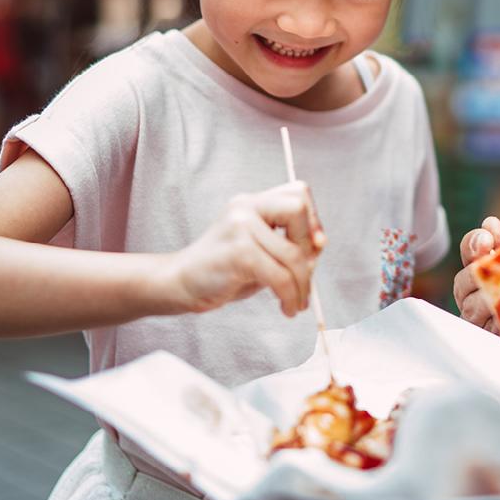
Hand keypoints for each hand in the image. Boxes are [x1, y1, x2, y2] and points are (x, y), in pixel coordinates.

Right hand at [161, 181, 324, 317]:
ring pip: (293, 253)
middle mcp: (246, 207)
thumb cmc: (223, 270)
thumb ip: (289, 244)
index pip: (299, 192)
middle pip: (298, 210)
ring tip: (296, 302)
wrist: (179, 284)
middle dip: (308, 247)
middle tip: (302, 275)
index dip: (314, 218)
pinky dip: (289, 296)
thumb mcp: (261, 251)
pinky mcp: (238, 252)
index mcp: (252, 202)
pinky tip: (286, 307)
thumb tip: (320, 244)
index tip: (315, 246)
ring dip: (301, 284)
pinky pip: (280, 276)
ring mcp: (240, 226)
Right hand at [453, 217, 499, 395]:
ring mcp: (492, 329)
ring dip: (497, 296)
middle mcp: (495, 302)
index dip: (476, 244)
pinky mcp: (493, 353)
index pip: (478, 255)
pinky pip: (477, 334)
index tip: (488, 238)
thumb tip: (491, 226)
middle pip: (465, 280)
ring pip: (468, 305)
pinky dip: (498, 320)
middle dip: (480, 269)